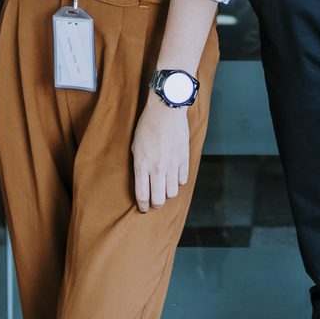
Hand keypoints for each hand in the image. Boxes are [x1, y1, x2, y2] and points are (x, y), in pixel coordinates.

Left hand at [131, 95, 191, 212]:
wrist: (166, 110)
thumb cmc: (147, 126)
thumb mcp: (135, 146)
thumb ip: (139, 165)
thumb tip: (143, 180)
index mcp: (142, 166)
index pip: (142, 196)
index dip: (143, 206)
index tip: (143, 208)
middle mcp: (157, 169)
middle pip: (158, 200)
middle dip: (155, 205)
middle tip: (154, 202)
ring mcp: (172, 165)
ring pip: (172, 193)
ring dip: (168, 193)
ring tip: (165, 188)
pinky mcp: (184, 159)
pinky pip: (183, 180)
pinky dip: (179, 181)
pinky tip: (174, 176)